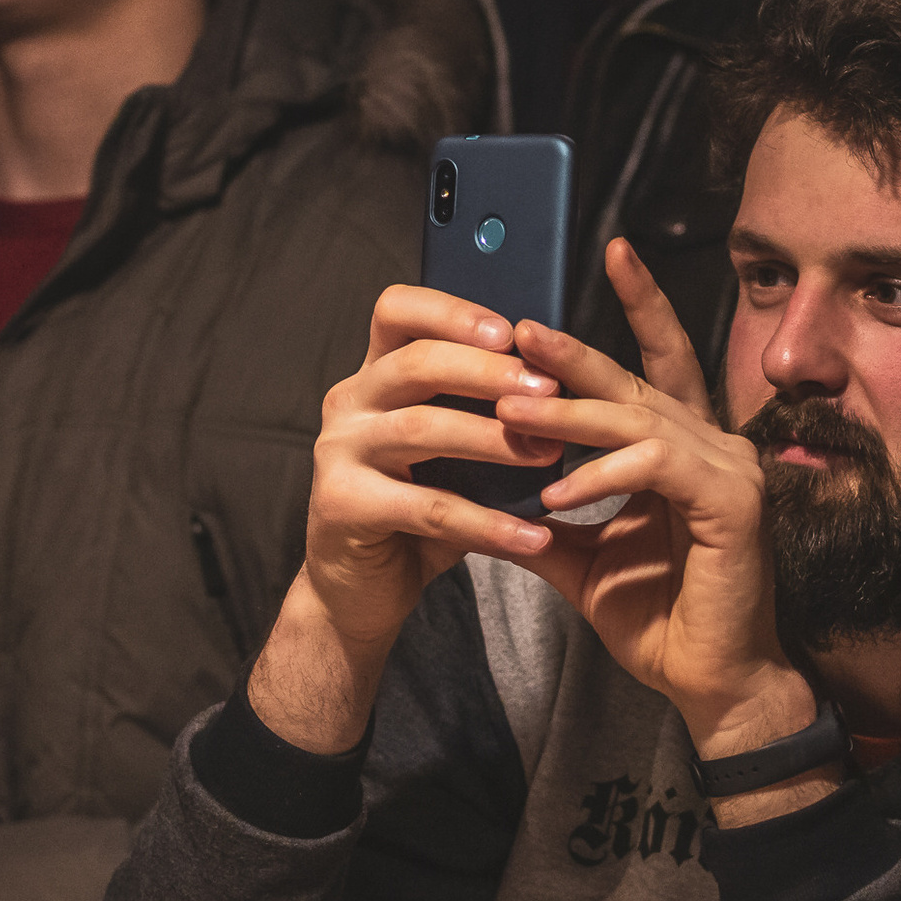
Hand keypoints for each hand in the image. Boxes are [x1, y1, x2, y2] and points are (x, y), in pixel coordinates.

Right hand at [247, 285, 565, 752]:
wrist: (360, 590)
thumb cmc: (418, 508)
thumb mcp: (451, 451)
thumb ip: (483, 411)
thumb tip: (561, 379)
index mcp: (375, 374)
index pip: (398, 310)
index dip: (453, 311)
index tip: (512, 328)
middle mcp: (349, 402)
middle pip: (416, 363)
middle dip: (488, 371)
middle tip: (550, 388)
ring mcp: (338, 451)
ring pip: (422, 429)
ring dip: (494, 440)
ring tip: (550, 455)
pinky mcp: (342, 505)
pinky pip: (429, 509)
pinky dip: (488, 523)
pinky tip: (534, 536)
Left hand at [493, 240, 819, 772]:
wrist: (711, 684)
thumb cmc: (660, 620)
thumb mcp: (583, 558)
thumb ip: (545, 517)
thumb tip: (482, 490)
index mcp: (684, 448)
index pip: (660, 361)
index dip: (640, 304)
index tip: (611, 250)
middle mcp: (716, 446)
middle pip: (639, 379)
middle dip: (576, 352)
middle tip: (517, 328)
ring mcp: (730, 470)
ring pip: (641, 416)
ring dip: (570, 414)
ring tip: (508, 413)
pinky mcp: (732, 503)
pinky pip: (656, 465)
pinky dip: (602, 473)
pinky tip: (558, 489)